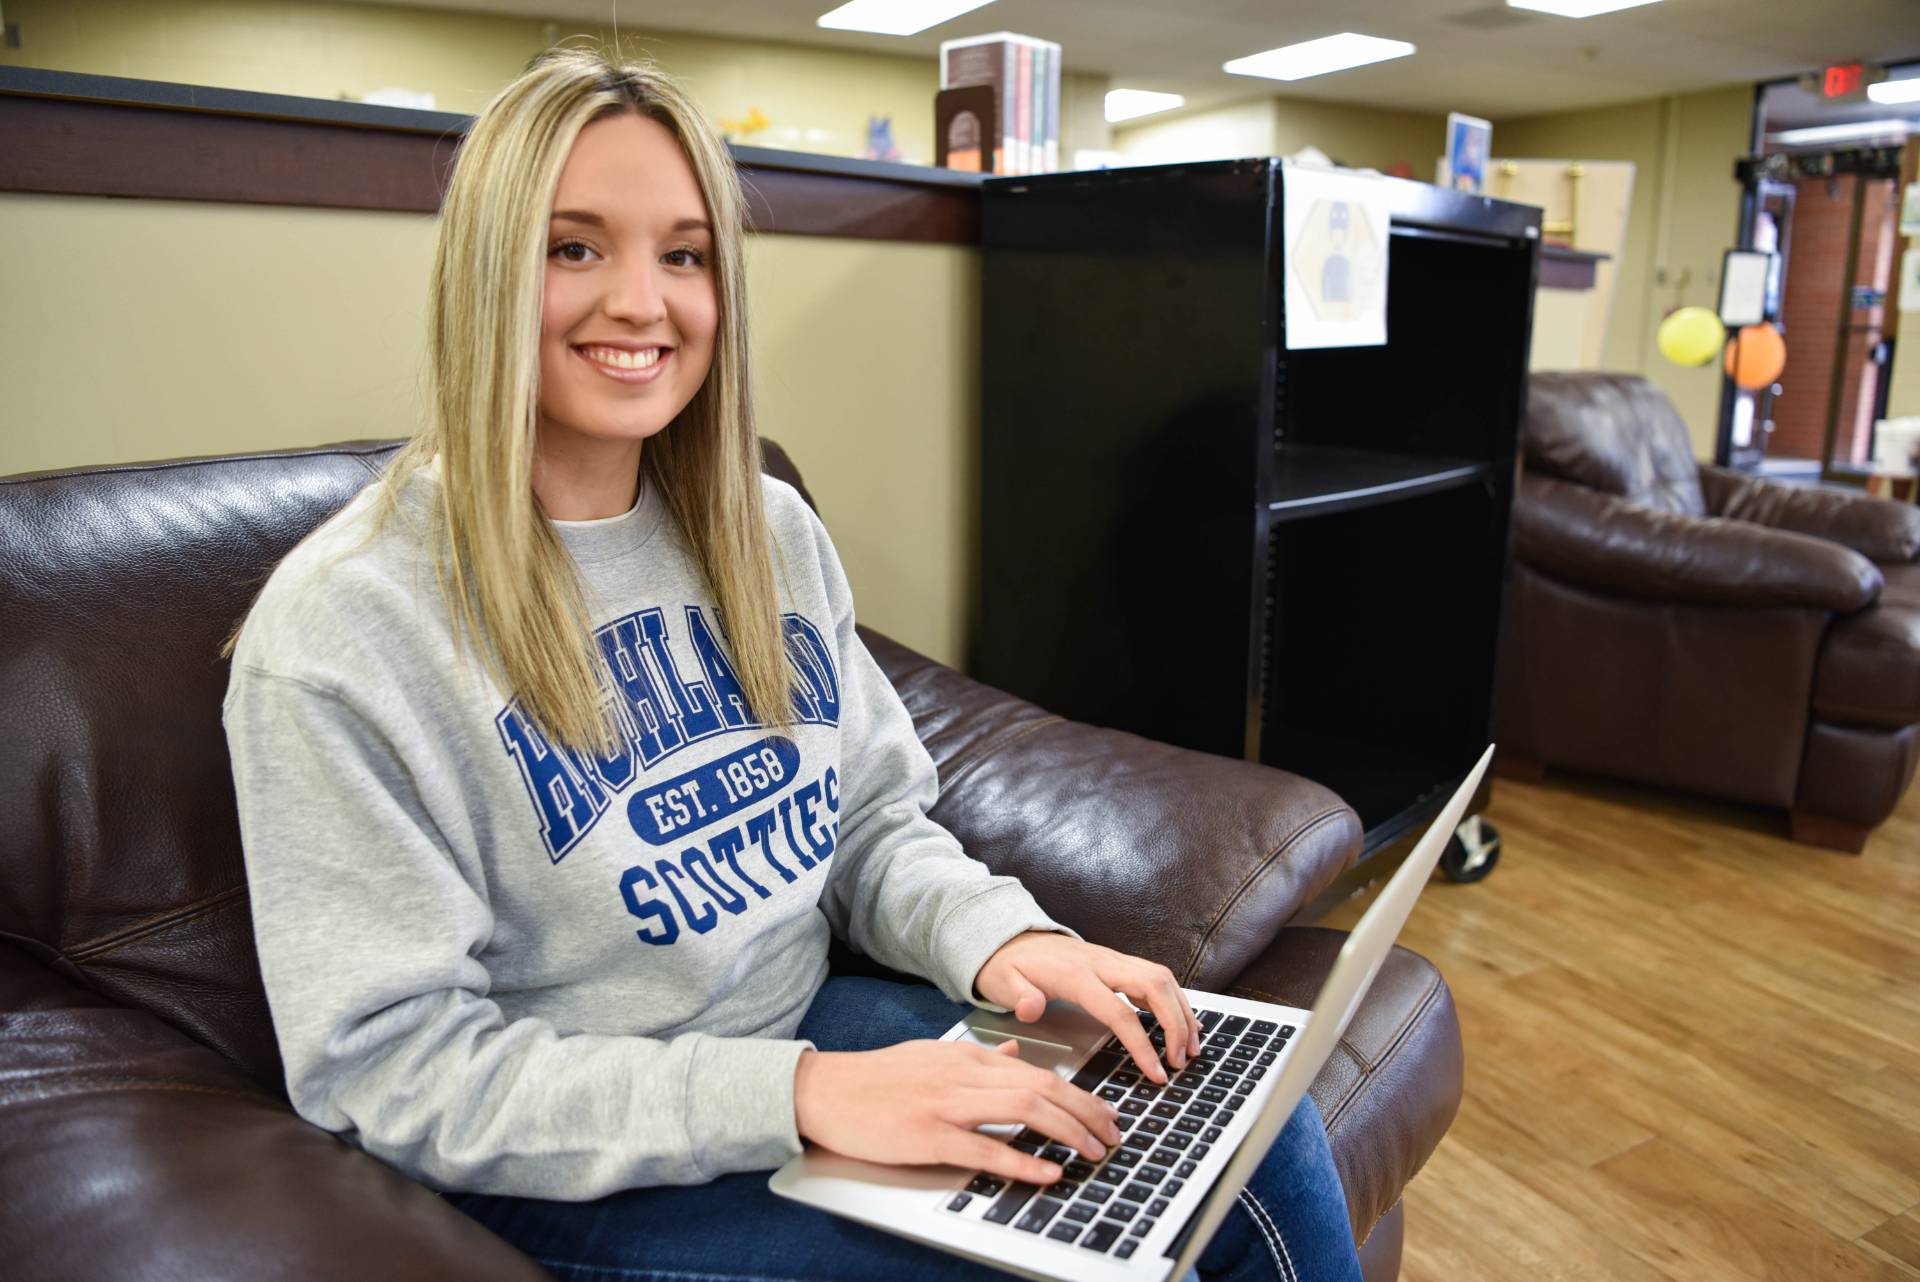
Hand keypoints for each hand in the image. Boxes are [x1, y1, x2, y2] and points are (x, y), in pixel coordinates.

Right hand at [793, 1038, 1123, 1184]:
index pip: (1038, 1072)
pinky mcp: (928, 1136)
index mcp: (967, 1058)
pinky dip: (1023, 1160)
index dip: (1080, 1094)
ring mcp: (947, 1105)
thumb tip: (1016, 1053)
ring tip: (1095, 1151)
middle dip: (1087, 1112)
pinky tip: (1048, 1172)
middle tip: (1115, 1134)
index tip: (1105, 1113)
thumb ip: (979, 1056)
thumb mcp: (933, 1055)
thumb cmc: (876, 1078)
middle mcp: (964, 1076)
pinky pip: (985, 1148)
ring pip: (1024, 1109)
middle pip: (1043, 1087)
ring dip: (1068, 1131)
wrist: (824, 1090)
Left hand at [974, 932, 1201, 1083]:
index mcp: (1076, 975)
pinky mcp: (1118, 962)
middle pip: (1154, 985)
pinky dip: (1175, 999)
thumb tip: (1030, 1008)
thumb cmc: (1009, 966)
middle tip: (1183, 1060)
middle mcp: (1101, 963)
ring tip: (1192, 1046)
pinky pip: (1156, 977)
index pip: (1119, 1011)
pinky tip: (1184, 1022)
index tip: (1157, 1071)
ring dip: (1183, 1011)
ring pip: (1162, 977)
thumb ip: (1018, 996)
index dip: (1141, 1043)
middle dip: (1176, 1023)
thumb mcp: (1002, 982)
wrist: (1012, 938)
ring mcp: (1113, 960)